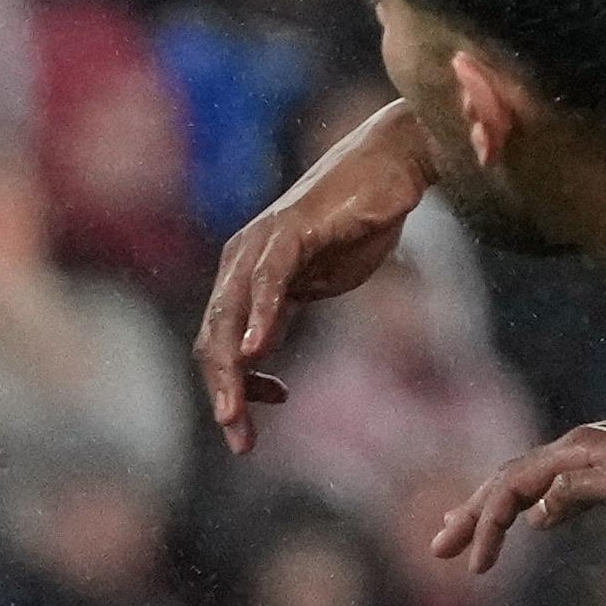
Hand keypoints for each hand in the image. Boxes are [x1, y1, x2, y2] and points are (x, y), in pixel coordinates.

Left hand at [198, 97, 431, 450]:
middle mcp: (242, 258)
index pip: (219, 343)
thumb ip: (283, 311)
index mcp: (245, 275)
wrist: (391, 164)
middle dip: (223, 392)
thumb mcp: (316, 280)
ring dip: (230, 370)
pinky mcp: (291, 229)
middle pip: (213, 335)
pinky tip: (260, 352)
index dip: (230, 390)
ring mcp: (262, 243)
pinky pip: (268, 279)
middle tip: (239, 441)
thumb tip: (258, 352)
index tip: (250, 431)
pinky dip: (260, 317)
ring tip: (234, 414)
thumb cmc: (357, 221)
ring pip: (229, 313)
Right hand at [433, 379, 605, 570]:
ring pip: (521, 480)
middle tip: (438, 549)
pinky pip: (546, 484)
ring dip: (486, 507)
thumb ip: (586, 490)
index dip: (490, 523)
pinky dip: (518, 503)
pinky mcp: (597, 469)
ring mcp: (584, 456)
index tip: (477, 568)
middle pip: (508, 478)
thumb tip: (535, 514)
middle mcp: (574, 449)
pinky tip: (513, 520)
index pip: (515, 485)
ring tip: (452, 534)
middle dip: (473, 513)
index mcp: (577, 452)